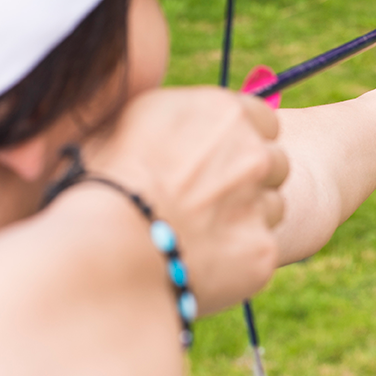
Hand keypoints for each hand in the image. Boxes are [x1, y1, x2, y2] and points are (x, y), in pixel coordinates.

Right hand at [81, 87, 287, 315]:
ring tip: (198, 234)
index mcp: (223, 112)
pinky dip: (237, 260)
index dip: (243, 140)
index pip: (263, 120)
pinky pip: (260, 251)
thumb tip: (184, 124)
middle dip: (250, 179)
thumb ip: (177, 119)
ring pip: (272, 208)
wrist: (104, 246)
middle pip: (274, 163)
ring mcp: (261, 203)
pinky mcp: (262, 251)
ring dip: (246, 219)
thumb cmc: (101, 181)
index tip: (220, 158)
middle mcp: (253, 153)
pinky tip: (199, 263)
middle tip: (210, 200)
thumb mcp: (130, 122)